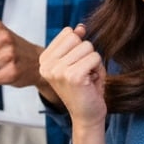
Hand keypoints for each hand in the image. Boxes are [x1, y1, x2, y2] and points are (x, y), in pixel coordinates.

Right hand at [39, 25, 107, 143]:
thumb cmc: (84, 88)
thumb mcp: (78, 61)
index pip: (68, 33)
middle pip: (77, 38)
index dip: (79, 48)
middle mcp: (47, 65)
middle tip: (83, 73)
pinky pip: (95, 57)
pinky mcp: (72, 76)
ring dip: (93, 63)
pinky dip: (98, 69)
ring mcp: (58, 71)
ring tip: (87, 79)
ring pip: (88, 47)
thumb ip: (76, 42)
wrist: (87, 116)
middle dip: (86, 54)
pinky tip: (91, 83)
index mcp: (44, 60)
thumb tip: (80, 27)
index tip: (75, 66)